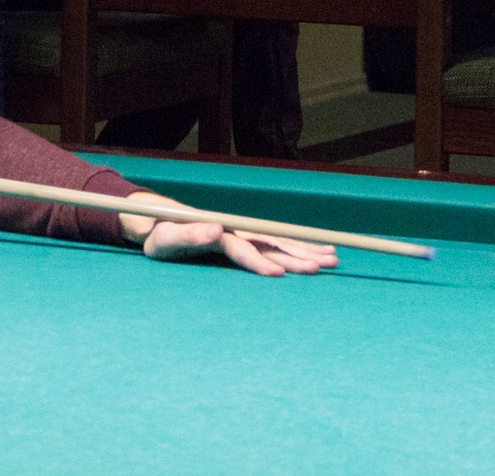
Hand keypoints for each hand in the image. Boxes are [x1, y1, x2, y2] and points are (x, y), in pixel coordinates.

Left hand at [120, 193, 338, 276]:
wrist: (162, 221)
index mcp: (220, 233)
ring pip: (280, 241)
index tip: (280, 274)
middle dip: (297, 256)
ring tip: (333, 258)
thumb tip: (216, 228)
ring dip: (306, 249)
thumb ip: (191, 235)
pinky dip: (299, 246)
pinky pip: (278, 242)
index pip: (243, 249)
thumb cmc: (161, 234)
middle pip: (271, 244)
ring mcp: (245, 233)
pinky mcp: (248, 238)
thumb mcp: (168, 238)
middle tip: (324, 267)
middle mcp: (238, 231)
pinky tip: (320, 251)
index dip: (260, 262)